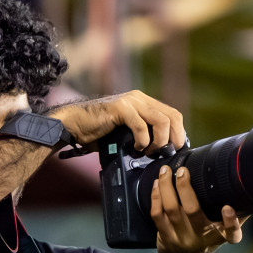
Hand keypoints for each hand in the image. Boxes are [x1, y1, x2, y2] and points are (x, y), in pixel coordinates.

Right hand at [50, 91, 186, 152]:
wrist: (73, 124)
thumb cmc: (96, 131)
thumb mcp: (125, 132)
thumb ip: (142, 134)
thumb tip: (160, 151)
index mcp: (143, 102)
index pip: (173, 114)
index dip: (179, 133)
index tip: (174, 150)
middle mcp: (139, 98)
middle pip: (172, 116)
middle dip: (173, 139)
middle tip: (165, 153)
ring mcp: (130, 101)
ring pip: (161, 121)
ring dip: (159, 141)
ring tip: (148, 152)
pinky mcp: (120, 108)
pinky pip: (141, 126)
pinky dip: (143, 141)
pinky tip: (136, 148)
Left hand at [150, 164, 244, 252]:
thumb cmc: (206, 242)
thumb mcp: (223, 233)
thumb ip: (236, 215)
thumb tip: (250, 190)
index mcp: (219, 237)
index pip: (231, 234)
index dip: (231, 222)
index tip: (228, 208)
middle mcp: (200, 238)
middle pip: (192, 212)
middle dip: (185, 188)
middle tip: (182, 171)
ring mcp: (181, 238)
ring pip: (171, 209)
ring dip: (166, 187)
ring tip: (165, 171)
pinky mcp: (165, 237)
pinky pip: (157, 214)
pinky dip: (156, 196)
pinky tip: (157, 184)